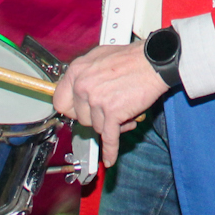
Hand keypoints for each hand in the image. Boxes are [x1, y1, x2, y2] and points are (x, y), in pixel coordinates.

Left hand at [51, 42, 169, 166]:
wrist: (153, 62)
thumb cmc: (131, 58)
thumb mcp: (99, 57)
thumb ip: (85, 73)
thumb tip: (77, 87)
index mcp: (77, 71)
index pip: (60, 101)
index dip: (71, 110)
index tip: (78, 112)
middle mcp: (83, 86)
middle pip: (81, 118)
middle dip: (96, 117)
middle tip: (109, 109)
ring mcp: (96, 100)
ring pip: (96, 126)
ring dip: (111, 123)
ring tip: (124, 111)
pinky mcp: (112, 113)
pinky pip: (109, 138)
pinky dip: (110, 150)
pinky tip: (110, 158)